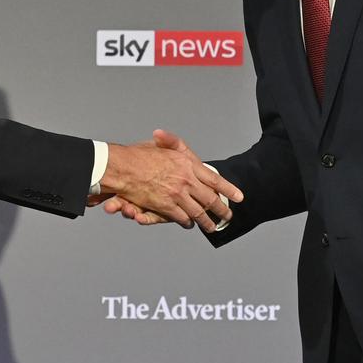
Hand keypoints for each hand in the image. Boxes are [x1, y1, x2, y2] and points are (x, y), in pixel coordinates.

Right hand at [98, 129, 241, 231]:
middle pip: (210, 199)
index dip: (228, 189)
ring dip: (207, 221)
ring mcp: (178, 195)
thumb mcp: (160, 143)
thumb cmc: (138, 155)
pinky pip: (182, 218)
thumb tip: (169, 136)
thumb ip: (171, 142)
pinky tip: (190, 224)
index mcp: (188, 164)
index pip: (215, 179)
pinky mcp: (167, 207)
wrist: (124, 168)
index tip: (239, 197)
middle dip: (221, 210)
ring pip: (199, 212)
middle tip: (228, 216)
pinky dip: (187, 222)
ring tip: (214, 226)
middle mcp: (187, 180)